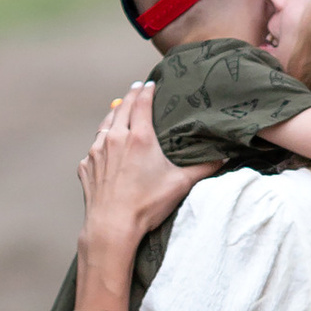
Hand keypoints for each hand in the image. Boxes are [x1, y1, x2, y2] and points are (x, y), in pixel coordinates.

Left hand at [76, 81, 212, 243]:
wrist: (111, 226)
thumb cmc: (146, 205)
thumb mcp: (180, 184)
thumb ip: (204, 168)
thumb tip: (224, 158)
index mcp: (139, 137)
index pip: (142, 103)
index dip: (147, 91)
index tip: (151, 83)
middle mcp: (115, 138)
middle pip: (122, 107)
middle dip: (130, 95)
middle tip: (136, 87)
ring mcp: (97, 151)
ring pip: (104, 124)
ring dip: (114, 114)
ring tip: (119, 109)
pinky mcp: (86, 166)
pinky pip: (94, 147)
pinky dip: (102, 142)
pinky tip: (106, 146)